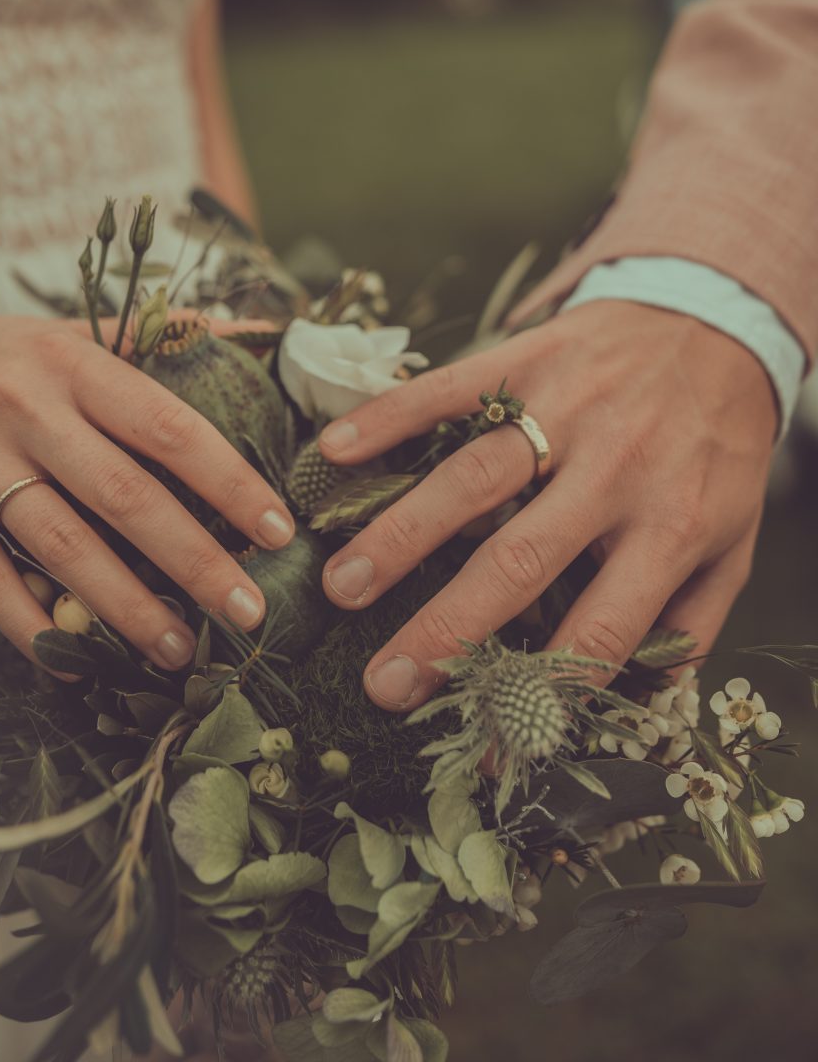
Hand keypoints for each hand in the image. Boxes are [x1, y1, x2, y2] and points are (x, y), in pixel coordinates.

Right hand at [0, 295, 294, 669]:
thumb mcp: (61, 330)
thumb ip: (152, 337)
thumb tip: (247, 329)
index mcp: (72, 363)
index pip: (170, 426)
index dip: (231, 482)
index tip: (280, 529)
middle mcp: (25, 408)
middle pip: (126, 498)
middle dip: (197, 562)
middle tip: (249, 612)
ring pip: (62, 548)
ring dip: (128, 610)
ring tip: (181, 651)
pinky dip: (33, 629)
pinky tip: (77, 663)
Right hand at [317, 302, 776, 709]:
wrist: (713, 323)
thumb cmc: (714, 450)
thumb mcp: (734, 541)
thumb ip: (692, 620)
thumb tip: (640, 704)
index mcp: (668, 530)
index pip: (599, 631)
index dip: (541, 698)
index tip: (483, 746)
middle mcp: (613, 473)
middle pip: (518, 561)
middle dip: (444, 626)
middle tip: (381, 680)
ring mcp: (564, 411)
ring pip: (472, 479)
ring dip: (400, 533)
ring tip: (339, 585)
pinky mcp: (525, 358)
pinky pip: (449, 390)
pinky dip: (389, 418)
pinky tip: (334, 452)